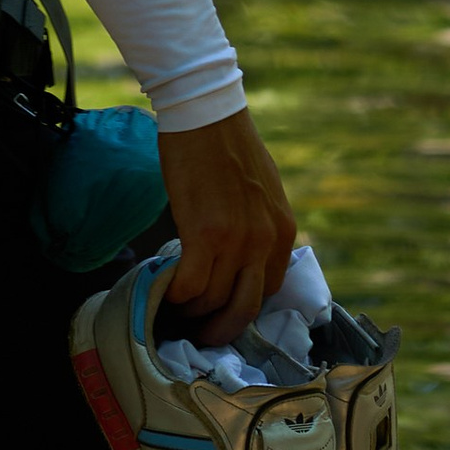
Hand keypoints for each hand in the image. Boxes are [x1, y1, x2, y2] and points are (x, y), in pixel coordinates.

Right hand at [158, 109, 296, 348]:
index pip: (271, 290)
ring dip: (192, 313)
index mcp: (283, 231)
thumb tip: (242, 252)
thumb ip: (259, 225)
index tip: (223, 311)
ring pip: (213, 300)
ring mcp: (236, 241)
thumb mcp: (263, 191)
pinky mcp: (204, 235)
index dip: (243, 306)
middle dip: (221, 328)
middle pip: (245, 307)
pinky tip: (165, 293)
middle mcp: (265, 241)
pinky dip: (176, 297)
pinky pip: (190, 286)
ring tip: (175, 309)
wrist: (206, 115)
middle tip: (201, 334)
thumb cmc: (228, 145)